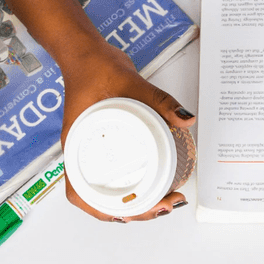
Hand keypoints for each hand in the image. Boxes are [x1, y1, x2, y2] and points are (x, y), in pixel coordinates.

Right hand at [60, 43, 194, 221]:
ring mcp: (93, 150)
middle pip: (100, 201)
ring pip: (108, 192)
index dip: (108, 211)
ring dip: (133, 204)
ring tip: (163, 203)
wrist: (86, 51)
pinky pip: (115, 175)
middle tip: (165, 206)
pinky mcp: (105, 144)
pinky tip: (153, 188)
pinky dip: (132, 187)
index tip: (140, 210)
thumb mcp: (131, 82)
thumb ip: (161, 100)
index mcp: (77, 147)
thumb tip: (186, 119)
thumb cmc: (95, 67)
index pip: (84, 195)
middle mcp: (83, 154)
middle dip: (133, 211)